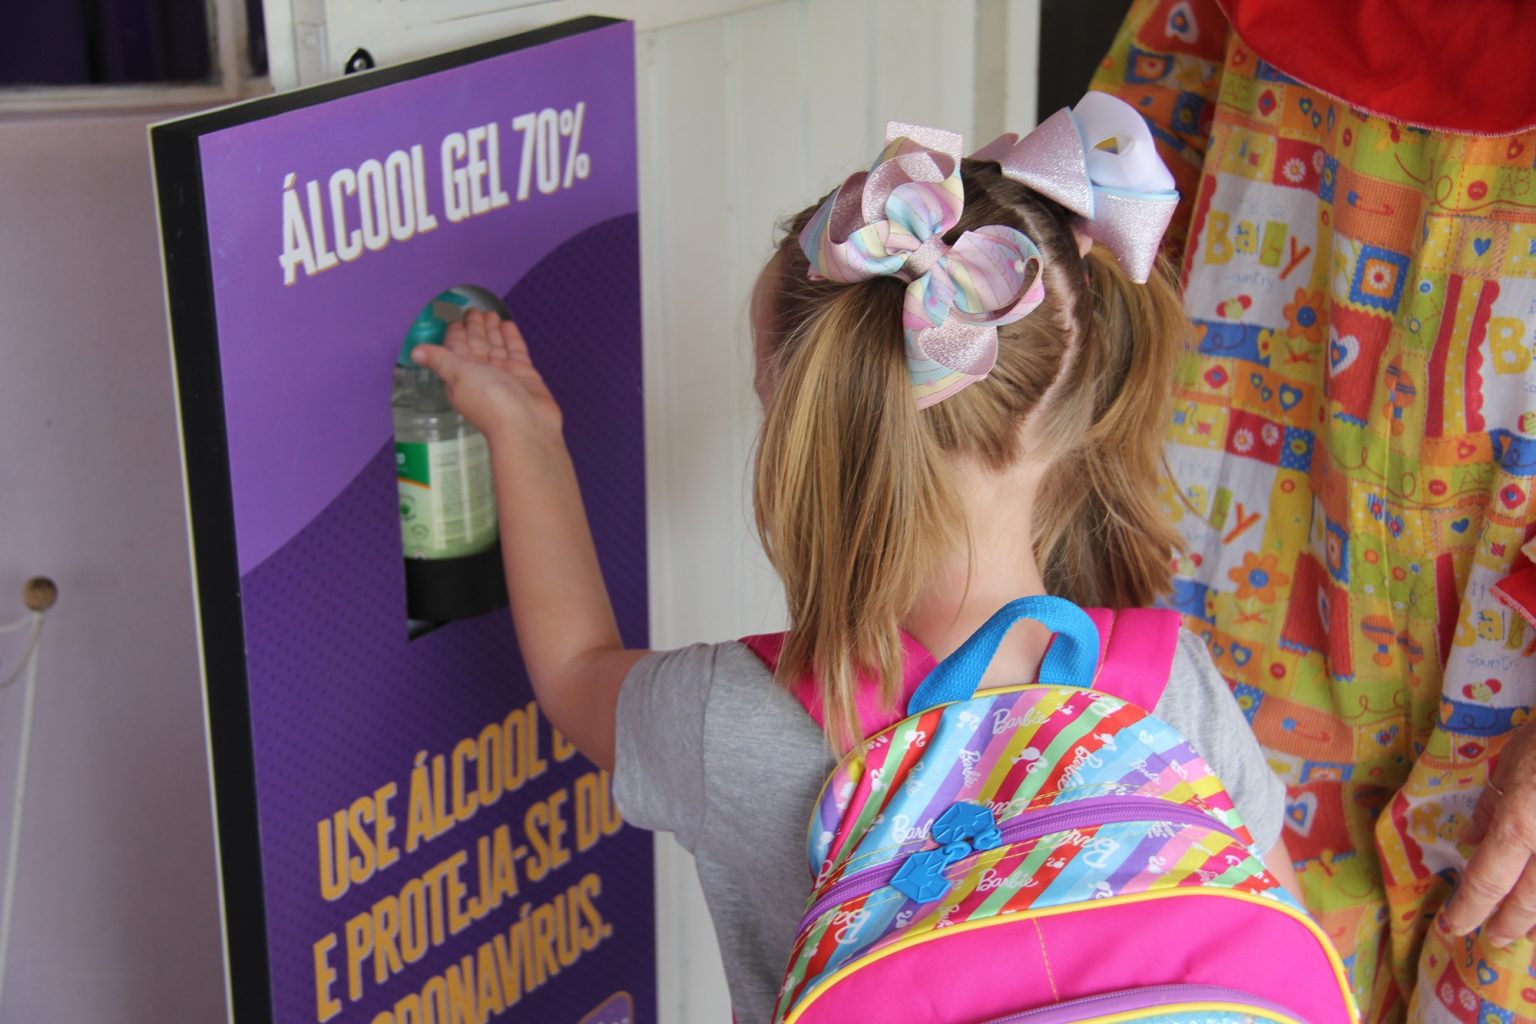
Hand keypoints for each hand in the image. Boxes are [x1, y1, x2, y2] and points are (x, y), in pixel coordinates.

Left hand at [411, 309, 561, 443]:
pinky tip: (508, 326)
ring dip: (492, 330)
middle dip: (475, 327)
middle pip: (476, 344)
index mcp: (461, 375)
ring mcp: (503, 375)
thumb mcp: (458, 374)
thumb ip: (439, 359)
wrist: (525, 425)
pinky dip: (511, 338)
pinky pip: (515, 351)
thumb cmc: (490, 404)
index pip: (455, 348)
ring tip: (491, 313)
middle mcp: (481, 375)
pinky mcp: (523, 375)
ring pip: (496, 346)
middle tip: (474, 310)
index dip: (455, 332)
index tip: (455, 317)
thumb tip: (416, 352)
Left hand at [1443, 717, 1535, 946]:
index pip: (1487, 882)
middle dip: (1510, 925)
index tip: (1453, 926)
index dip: (1469, 909)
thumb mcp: (1512, 762)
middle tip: (1494, 937)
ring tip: (1529, 930)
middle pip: (1530, 904)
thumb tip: (1470, 840)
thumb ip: (1490, 806)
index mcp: (1520, 826)